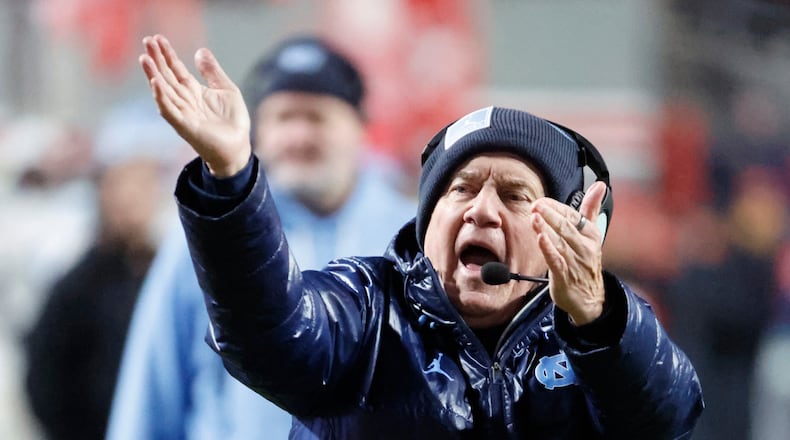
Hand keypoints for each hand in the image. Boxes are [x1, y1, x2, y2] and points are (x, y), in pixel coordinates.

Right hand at [139, 34, 251, 176]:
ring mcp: (183, 113)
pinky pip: (170, 110)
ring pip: (164, 91)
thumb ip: (213, 72)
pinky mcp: (185, 126)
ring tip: (145, 59)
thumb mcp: (227, 89)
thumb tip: (200, 51)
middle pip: (167, 76)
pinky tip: (155, 83)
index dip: (167, 54)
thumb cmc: (233, 121)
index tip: (157, 38)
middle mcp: (184, 101)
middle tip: (147, 40)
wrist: (238, 147)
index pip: (176, 69)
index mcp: (193, 91)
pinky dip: (162, 97)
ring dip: (153, 75)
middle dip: (157, 59)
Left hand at [530, 181, 608, 324]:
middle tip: (536, 204)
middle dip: (551, 214)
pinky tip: (540, 238)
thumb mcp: (592, 234)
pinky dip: (548, 249)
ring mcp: (575, 262)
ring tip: (534, 217)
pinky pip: (556, 261)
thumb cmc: (586, 262)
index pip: (573, 216)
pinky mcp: (565, 276)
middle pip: (566, 227)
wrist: (590, 299)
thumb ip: (592, 209)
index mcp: (591, 235)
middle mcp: (585, 247)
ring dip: (546, 228)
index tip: (542, 201)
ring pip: (560, 242)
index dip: (557, 208)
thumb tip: (600, 185)